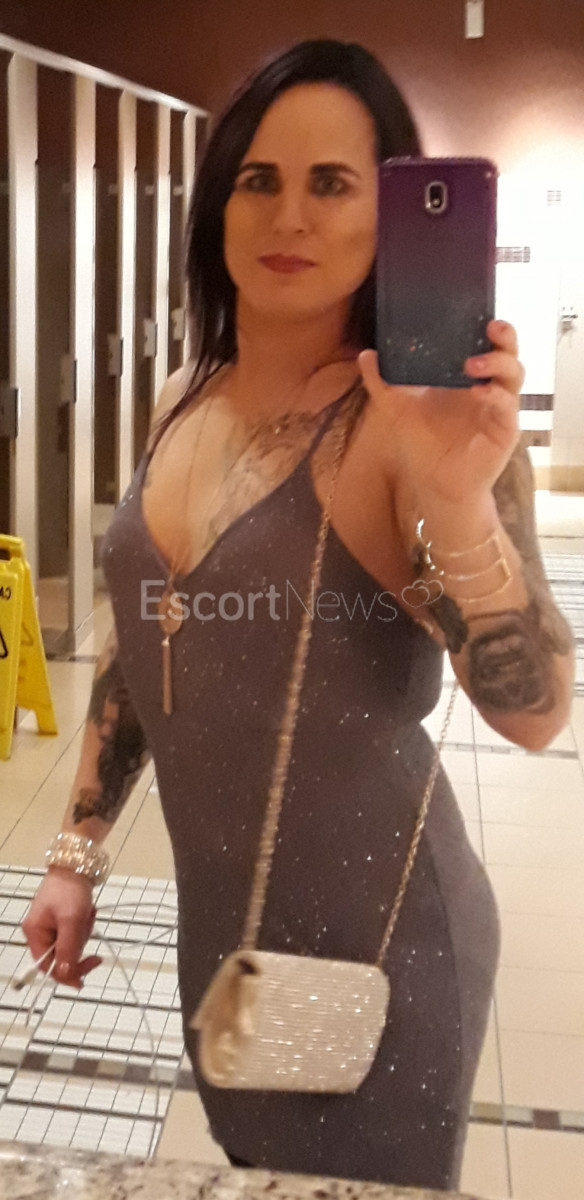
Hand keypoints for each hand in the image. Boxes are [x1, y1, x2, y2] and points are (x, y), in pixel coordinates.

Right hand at [21, 868, 102, 988]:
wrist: (77, 863)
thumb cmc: (70, 889)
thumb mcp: (71, 920)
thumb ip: (68, 948)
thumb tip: (66, 976)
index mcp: (35, 933)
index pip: (47, 967)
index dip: (65, 975)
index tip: (84, 979)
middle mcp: (39, 932)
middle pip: (61, 956)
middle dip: (78, 944)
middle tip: (87, 925)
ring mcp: (50, 926)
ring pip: (71, 945)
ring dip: (83, 932)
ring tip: (87, 912)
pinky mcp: (62, 919)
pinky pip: (75, 933)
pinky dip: (84, 925)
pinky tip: (87, 910)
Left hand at [358, 320, 524, 506]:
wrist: (435, 485)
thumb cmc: (422, 445)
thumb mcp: (396, 409)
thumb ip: (381, 382)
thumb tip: (366, 354)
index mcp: (465, 375)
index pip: (482, 341)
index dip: (483, 324)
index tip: (473, 310)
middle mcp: (487, 385)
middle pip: (507, 350)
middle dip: (504, 335)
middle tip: (489, 326)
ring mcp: (499, 406)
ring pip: (514, 373)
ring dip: (497, 363)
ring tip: (472, 364)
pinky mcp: (505, 429)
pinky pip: (508, 405)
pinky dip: (497, 395)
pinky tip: (480, 392)